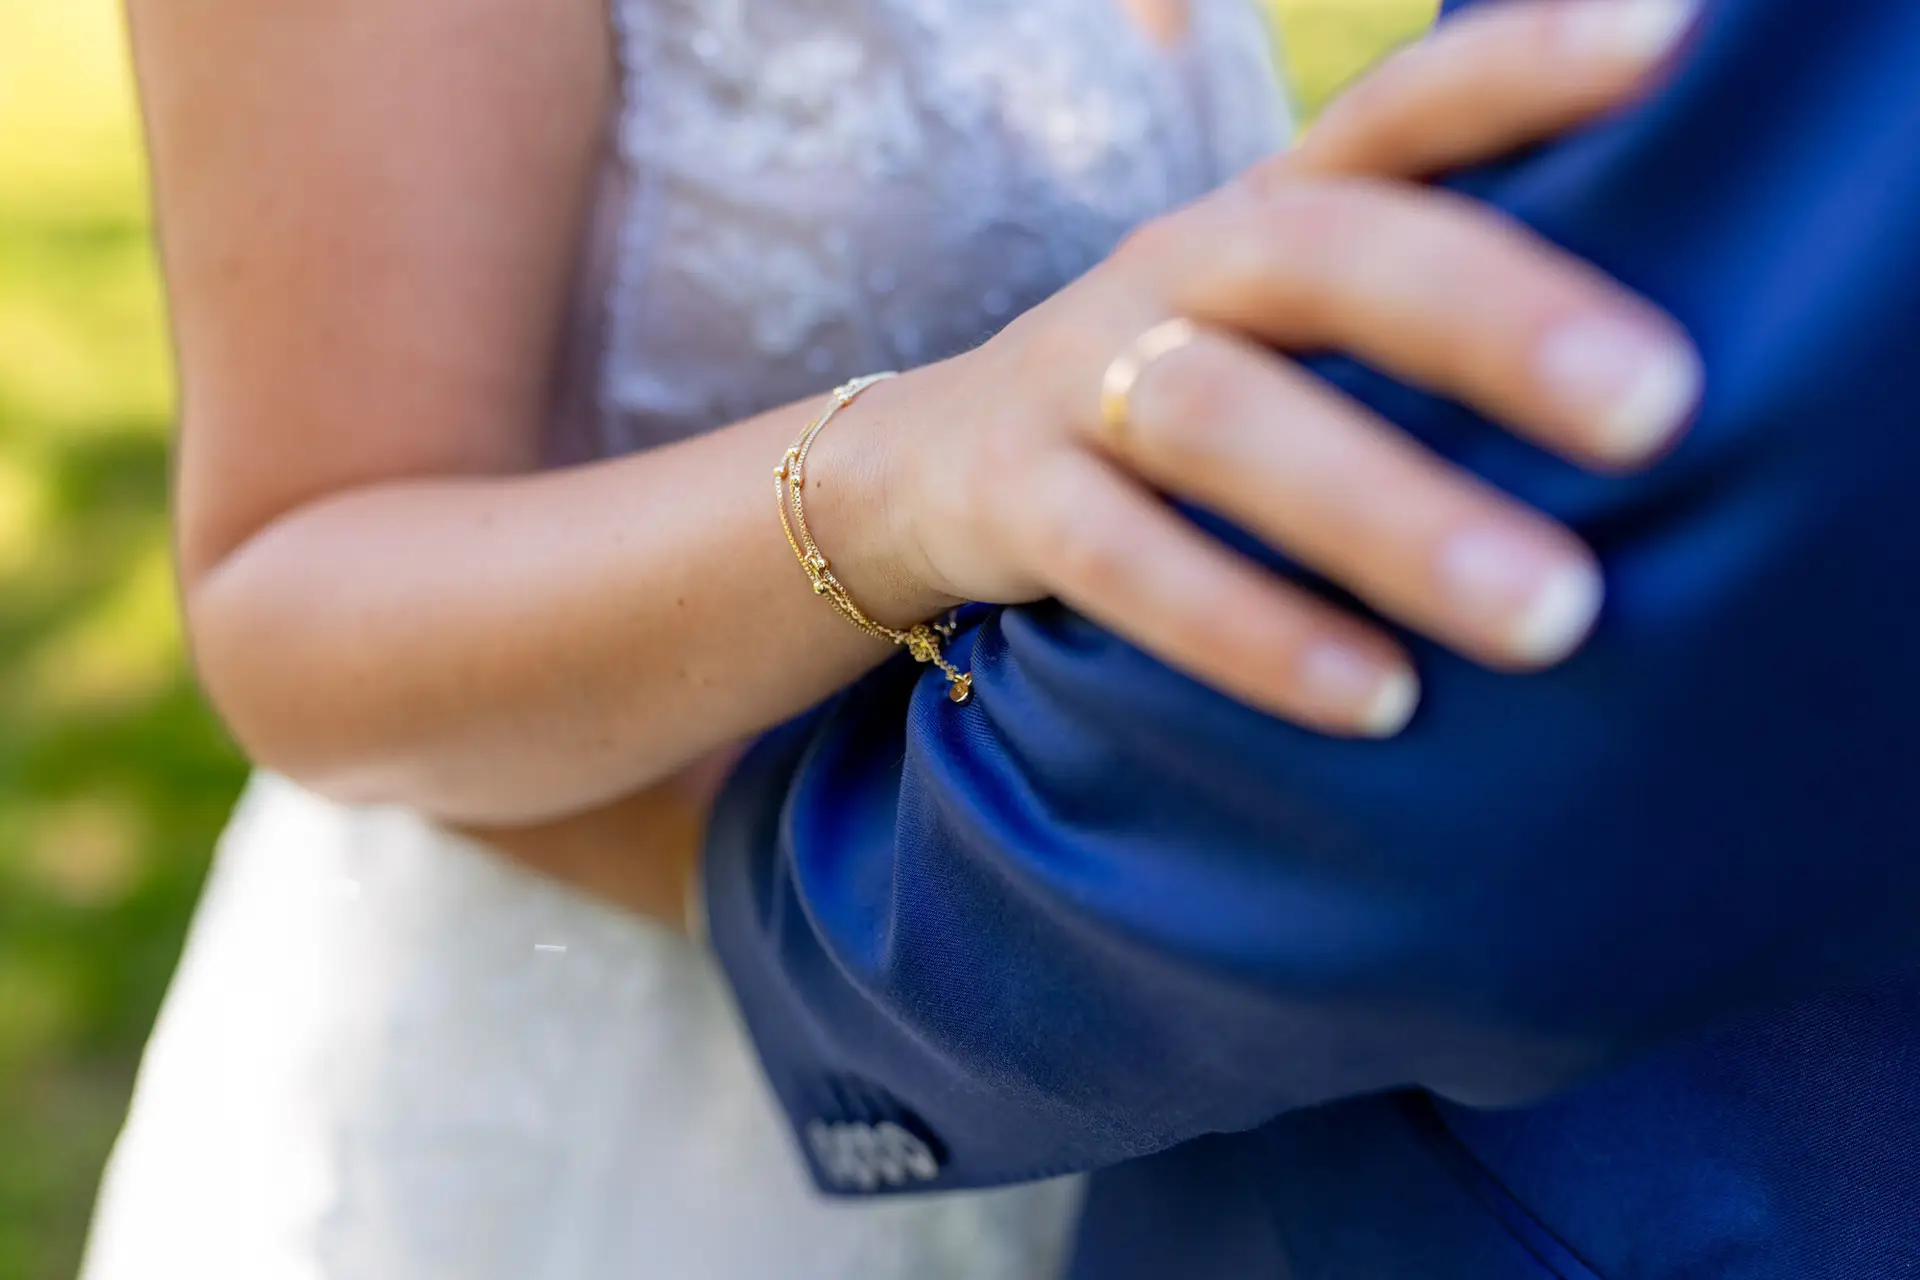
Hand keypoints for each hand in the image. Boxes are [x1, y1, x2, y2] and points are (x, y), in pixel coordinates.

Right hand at [886, 0, 1702, 736]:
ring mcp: (1076, 379)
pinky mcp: (1013, 502)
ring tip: (1551, 613)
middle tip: (1658, 408)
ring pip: (1222, 423)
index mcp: (1258, 219)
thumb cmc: (1163, 399)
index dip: (1514, 69)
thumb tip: (1657, 378)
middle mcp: (1171, 272)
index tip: (1667, 43)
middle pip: (1319, 253)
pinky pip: (1125, 562)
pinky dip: (1250, 630)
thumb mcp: (1270, 328)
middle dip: (1488, 318)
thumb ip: (1406, 322)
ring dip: (1388, 513)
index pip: (1390, 119)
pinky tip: (1378, 698)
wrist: (928, 467)